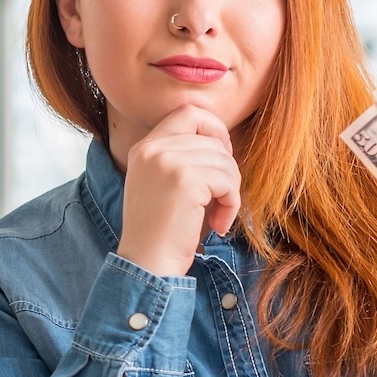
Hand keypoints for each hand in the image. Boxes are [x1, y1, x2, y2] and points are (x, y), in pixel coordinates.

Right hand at [114, 107, 241, 276]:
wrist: (147, 263)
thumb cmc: (162, 230)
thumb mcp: (162, 183)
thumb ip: (182, 156)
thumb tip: (223, 141)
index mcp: (145, 147)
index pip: (188, 113)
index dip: (214, 129)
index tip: (220, 158)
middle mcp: (152, 149)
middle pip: (212, 137)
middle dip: (226, 167)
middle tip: (221, 194)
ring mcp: (167, 162)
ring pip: (224, 160)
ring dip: (230, 190)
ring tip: (217, 215)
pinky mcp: (185, 180)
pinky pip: (227, 181)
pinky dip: (232, 203)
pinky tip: (218, 223)